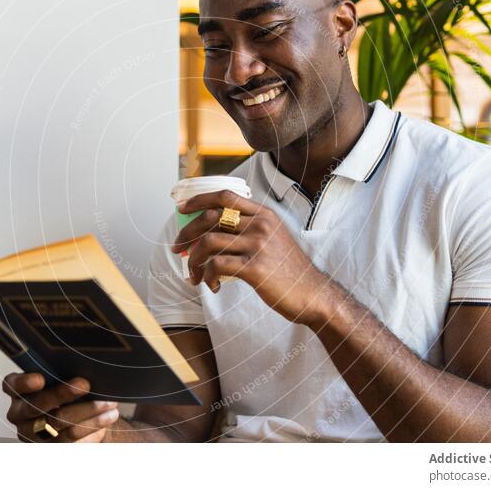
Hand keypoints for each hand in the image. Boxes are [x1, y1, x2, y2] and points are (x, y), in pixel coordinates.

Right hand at [2, 373, 119, 442]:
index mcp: (17, 390)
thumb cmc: (65, 387)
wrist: (78, 413)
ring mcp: (33, 433)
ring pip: (58, 423)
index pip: (13, 385)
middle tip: (86, 384)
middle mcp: (20, 413)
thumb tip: (83, 360)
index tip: (40, 379)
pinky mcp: (50, 447)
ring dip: (87, 411)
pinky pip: (71, 439)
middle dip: (63, 393)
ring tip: (108, 402)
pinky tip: (108, 416)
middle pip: (36, 406)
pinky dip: (93, 425)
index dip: (24, 383)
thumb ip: (62, 369)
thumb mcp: (60, 374)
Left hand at [171, 189, 323, 324]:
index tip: (181, 208)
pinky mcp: (255, 268)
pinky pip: (217, 266)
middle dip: (187, 233)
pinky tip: (212, 285)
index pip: (225, 196)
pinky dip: (207, 276)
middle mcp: (261, 225)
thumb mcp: (274, 238)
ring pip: (209, 242)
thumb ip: (250, 228)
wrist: (313, 293)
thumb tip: (212, 230)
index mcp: (264, 214)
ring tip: (194, 275)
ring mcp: (258, 245)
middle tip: (177, 248)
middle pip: (211, 218)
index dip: (199, 199)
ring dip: (194, 260)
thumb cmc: (289, 269)